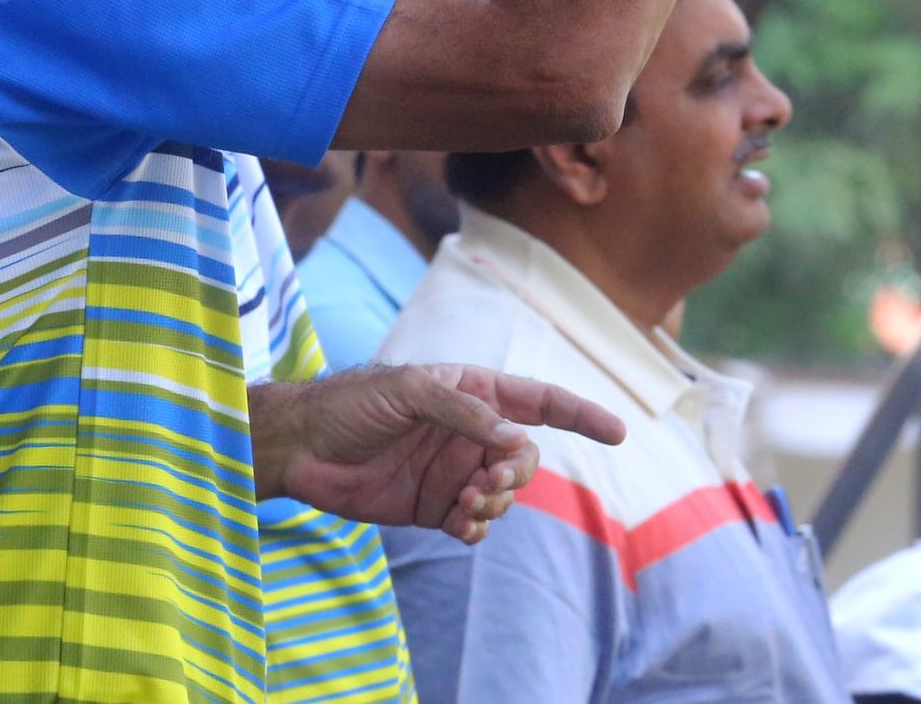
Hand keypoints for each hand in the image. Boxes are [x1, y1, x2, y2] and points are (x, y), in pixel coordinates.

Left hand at [253, 363, 626, 543]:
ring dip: (494, 503)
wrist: (302, 447)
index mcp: (471, 392)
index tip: (618, 430)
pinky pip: (475, 524)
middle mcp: (470, 433)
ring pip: (504, 495)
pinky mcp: (434, 506)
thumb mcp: (410, 392)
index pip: (539, 400)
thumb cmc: (353, 404)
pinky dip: (475, 527)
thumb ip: (466, 414)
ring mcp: (454, 470)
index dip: (580, 413)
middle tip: (486, 481)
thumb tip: (517, 441)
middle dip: (517, 473)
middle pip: (525, 457)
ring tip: (462, 502)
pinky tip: (457, 522)